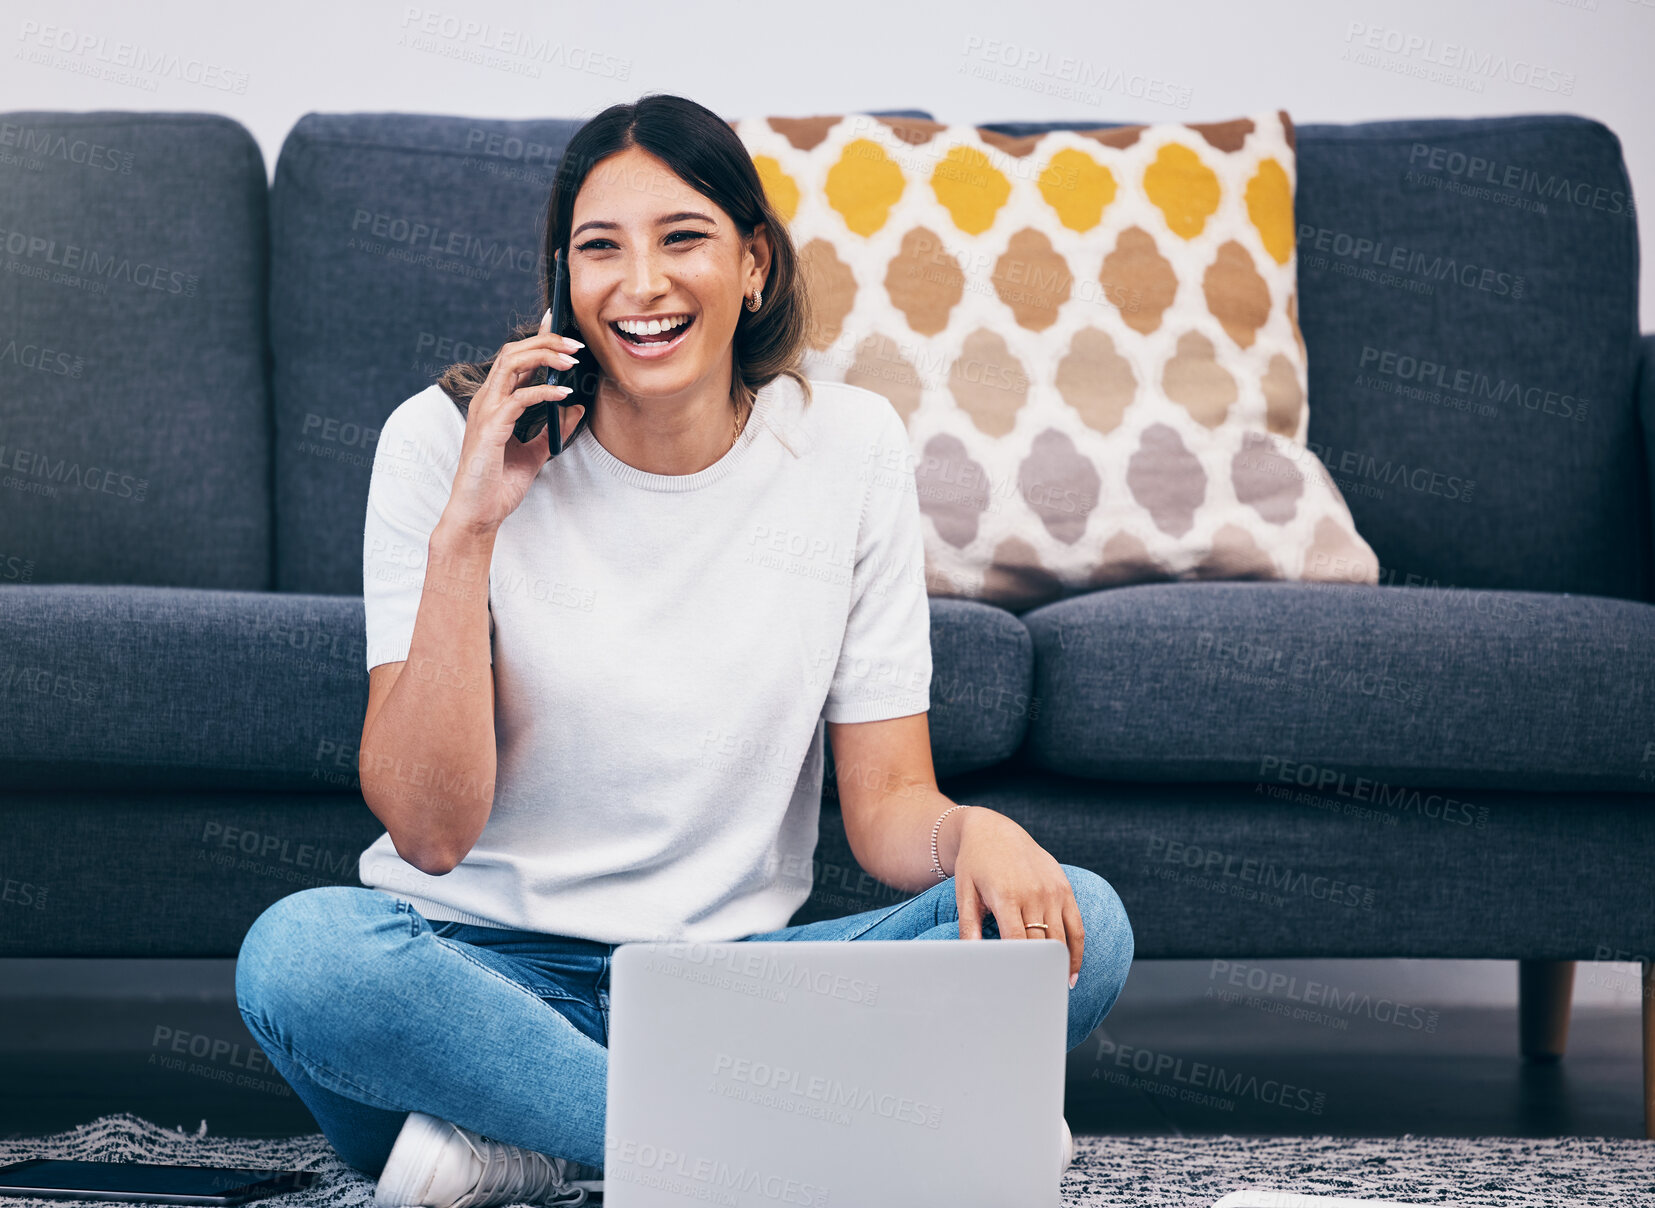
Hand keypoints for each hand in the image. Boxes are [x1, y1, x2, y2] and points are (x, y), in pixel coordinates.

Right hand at [444, 307, 585, 534]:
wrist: (480, 514)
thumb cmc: (499, 485)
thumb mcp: (536, 452)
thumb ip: (553, 427)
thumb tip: (577, 407)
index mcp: (494, 402)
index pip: (515, 358)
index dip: (538, 339)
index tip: (561, 326)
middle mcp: (487, 400)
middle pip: (513, 352)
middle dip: (545, 341)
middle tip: (576, 343)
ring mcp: (486, 411)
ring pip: (511, 364)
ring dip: (545, 356)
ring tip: (573, 359)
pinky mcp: (491, 428)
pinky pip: (519, 398)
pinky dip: (544, 392)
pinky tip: (565, 394)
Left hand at [951, 808, 1083, 988]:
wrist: (993, 830)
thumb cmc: (974, 865)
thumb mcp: (964, 893)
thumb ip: (968, 926)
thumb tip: (969, 956)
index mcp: (1007, 896)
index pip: (1018, 943)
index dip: (1020, 969)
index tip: (1019, 992)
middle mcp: (1034, 893)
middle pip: (1042, 945)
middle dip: (1040, 974)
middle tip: (1036, 1002)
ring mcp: (1053, 891)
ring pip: (1062, 939)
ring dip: (1060, 968)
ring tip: (1054, 993)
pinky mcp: (1064, 888)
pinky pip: (1076, 925)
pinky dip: (1076, 951)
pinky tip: (1069, 971)